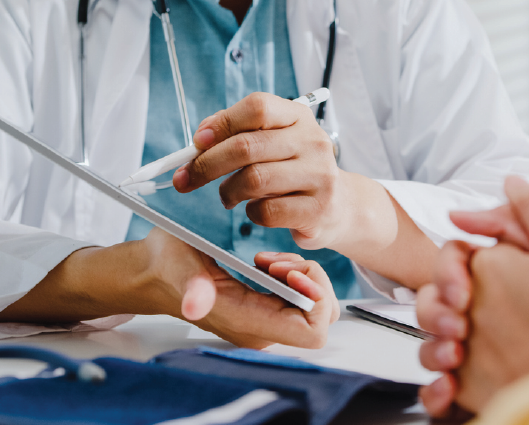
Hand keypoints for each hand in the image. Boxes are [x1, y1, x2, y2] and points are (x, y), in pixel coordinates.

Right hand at [0, 228, 338, 348]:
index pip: (314, 331)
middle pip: (321, 317)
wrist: (151, 273)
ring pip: (312, 307)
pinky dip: (292, 277)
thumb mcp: (180, 269)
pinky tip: (267, 262)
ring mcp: (263, 323)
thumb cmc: (167, 268)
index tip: (289, 269)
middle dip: (310, 282)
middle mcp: (262, 331)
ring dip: (301, 277)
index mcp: (250, 326)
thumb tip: (193, 303)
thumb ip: (192, 288)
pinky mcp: (261, 312)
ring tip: (270, 259)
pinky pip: (298, 300)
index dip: (316, 298)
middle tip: (278, 260)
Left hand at [171, 92, 354, 249]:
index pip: (257, 108)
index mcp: (298, 117)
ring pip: (253, 180)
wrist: (341, 205)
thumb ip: (239, 133)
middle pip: (247, 146)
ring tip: (227, 196)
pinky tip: (254, 210)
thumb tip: (201, 137)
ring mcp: (318, 175)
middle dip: (207, 164)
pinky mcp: (317, 209)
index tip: (198, 142)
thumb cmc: (296, 171)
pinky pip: (266, 211)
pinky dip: (250, 213)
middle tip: (187, 178)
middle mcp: (312, 142)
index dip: (222, 123)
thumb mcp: (275, 142)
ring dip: (228, 191)